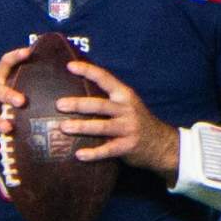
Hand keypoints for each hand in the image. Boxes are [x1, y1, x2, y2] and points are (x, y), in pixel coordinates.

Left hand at [56, 61, 178, 181]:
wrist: (161, 143)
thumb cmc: (136, 121)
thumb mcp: (127, 104)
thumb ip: (108, 98)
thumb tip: (76, 89)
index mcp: (124, 95)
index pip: (105, 78)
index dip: (88, 71)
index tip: (70, 66)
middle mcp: (127, 110)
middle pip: (100, 105)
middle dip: (79, 104)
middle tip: (59, 104)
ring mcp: (128, 129)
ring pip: (102, 127)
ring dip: (82, 127)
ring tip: (63, 127)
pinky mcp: (127, 147)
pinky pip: (108, 150)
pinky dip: (93, 153)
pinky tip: (79, 155)